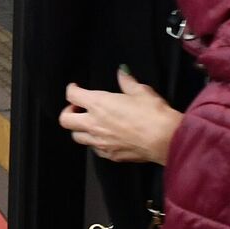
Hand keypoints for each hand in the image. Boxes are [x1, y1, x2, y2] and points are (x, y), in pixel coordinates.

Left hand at [59, 75, 182, 164]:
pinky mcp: (110, 155)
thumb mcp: (141, 91)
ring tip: (91, 123)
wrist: (165, 139)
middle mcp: (94, 124)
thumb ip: (127, 82)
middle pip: (65, 120)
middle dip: (68, 112)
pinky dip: (95, 142)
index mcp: (98, 104)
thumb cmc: (153, 113)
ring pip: (77, 137)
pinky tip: (105, 137)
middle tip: (78, 108)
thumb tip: (122, 72)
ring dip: (80, 129)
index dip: (71, 89)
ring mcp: (100, 142)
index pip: (72, 95)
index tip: (76, 88)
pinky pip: (94, 149)